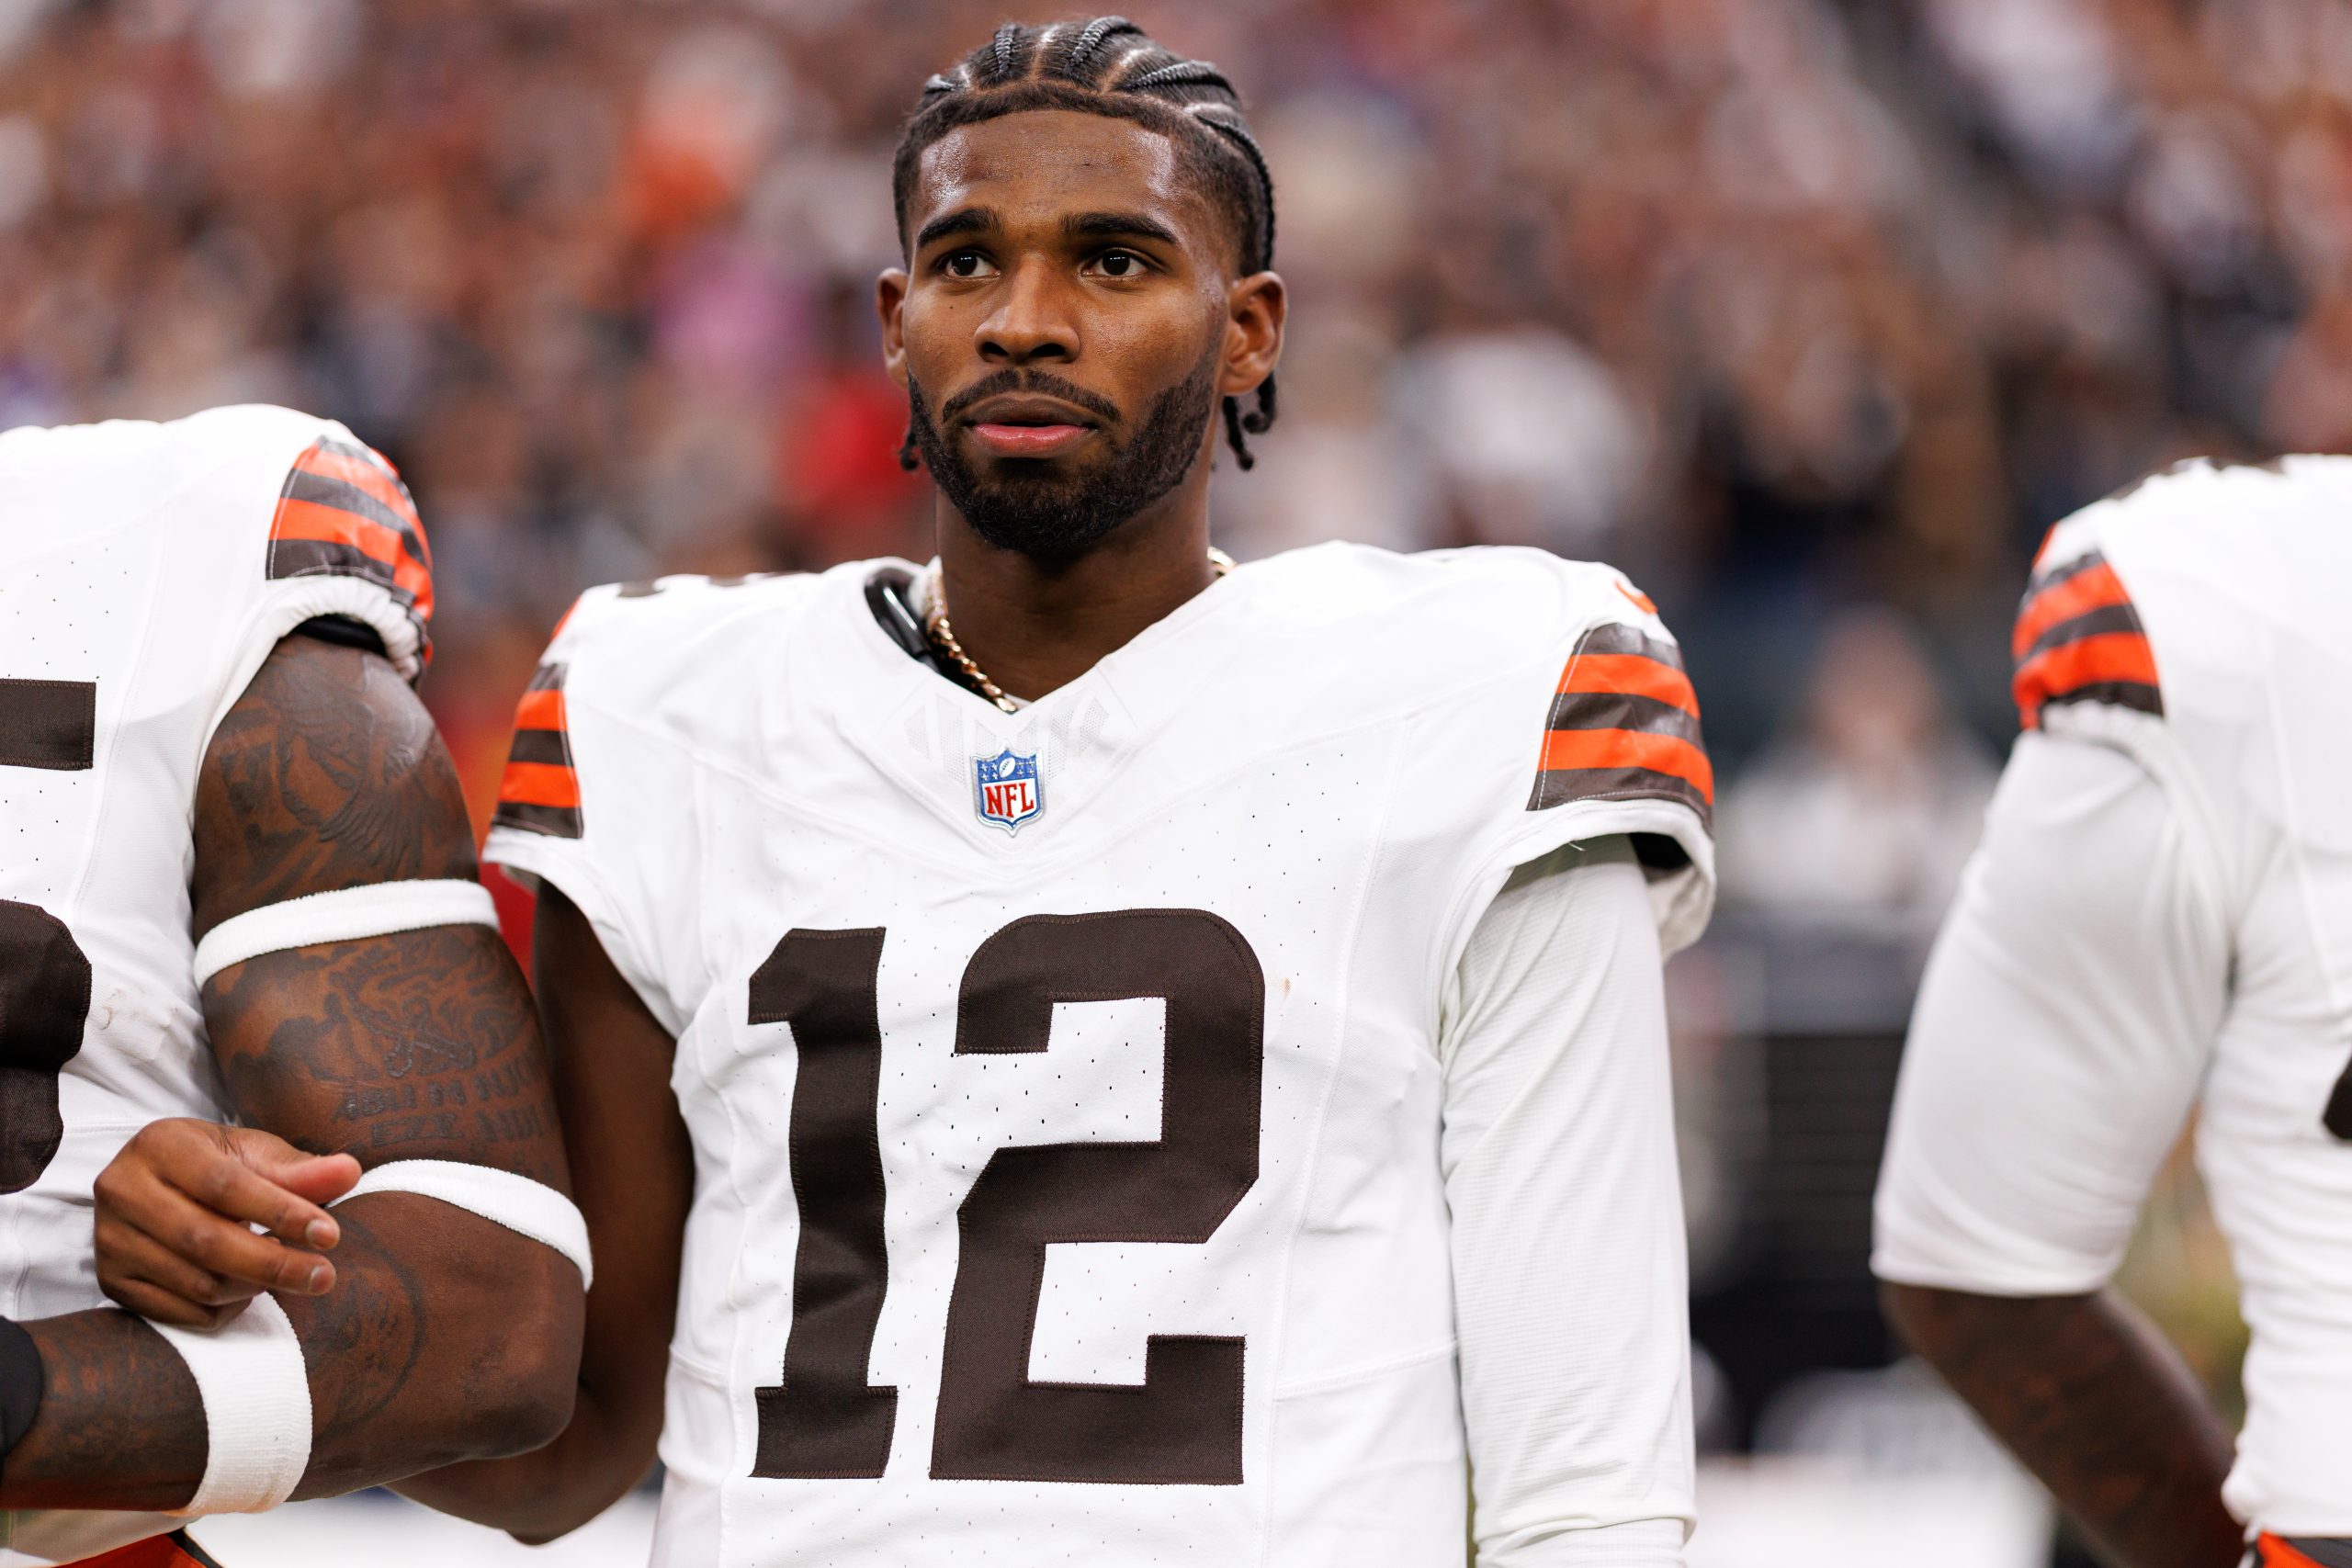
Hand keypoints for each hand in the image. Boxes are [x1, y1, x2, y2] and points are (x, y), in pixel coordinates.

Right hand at [94, 1119, 362, 1328]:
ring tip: (286, 1274)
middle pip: (204, 1240)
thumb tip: (349, 1172)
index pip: (224, 1186)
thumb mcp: (256, 1155)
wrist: (161, 1183)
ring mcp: (111, 1239)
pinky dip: (222, 1311)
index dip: (280, 1213)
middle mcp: (124, 1190)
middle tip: (324, 1276)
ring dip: (251, 1287)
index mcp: (160, 1145)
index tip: (330, 1235)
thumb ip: (301, 1169)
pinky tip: (248, 1293)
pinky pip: (176, 1312)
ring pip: (193, 1282)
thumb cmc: (217, 1164)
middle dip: (274, 1264)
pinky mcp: (111, 1280)